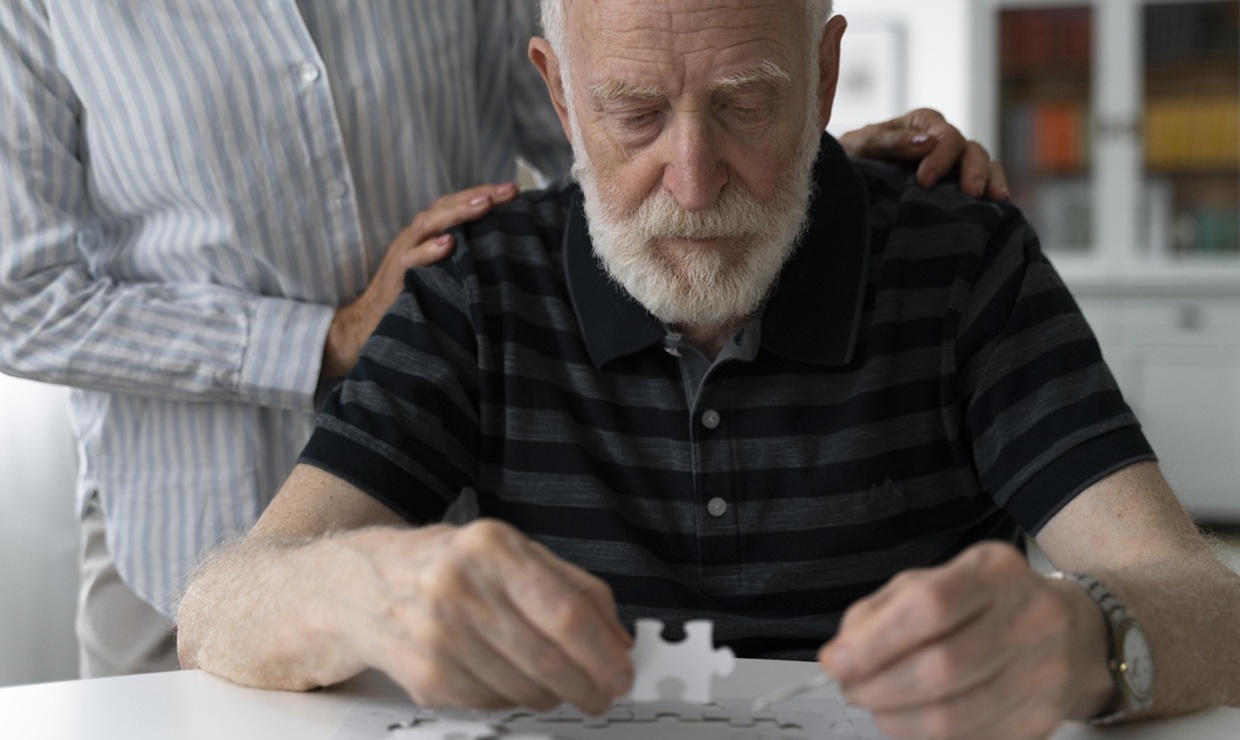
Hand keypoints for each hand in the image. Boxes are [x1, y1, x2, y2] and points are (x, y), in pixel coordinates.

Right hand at [322, 182, 520, 377]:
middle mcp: (415, 238)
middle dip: (479, 196)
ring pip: (429, 225)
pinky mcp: (394, 278)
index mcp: (427, 235)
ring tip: (484, 204)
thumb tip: (502, 253)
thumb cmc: (411, 298)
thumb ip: (461, 259)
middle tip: (510, 190)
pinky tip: (448, 244)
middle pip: (447, 207)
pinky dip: (428, 250)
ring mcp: (403, 255)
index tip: (516, 190)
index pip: (456, 206)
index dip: (484, 195)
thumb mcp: (439, 273)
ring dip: (458, 213)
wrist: (367, 326)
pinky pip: (411, 260)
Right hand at [343, 520, 633, 713]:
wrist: (365, 587)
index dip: (603, 651)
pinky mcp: (427, 677)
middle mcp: (460, 589)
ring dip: (554, 695)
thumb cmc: (449, 566)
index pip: (565, 611)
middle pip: (548, 658)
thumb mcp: (512, 552)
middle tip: (604, 693)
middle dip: (589, 685)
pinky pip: (494, 703)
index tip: (622, 670)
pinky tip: (510, 678)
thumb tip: (618, 639)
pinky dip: (514, 698)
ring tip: (560, 685)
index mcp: (491, 548)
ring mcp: (439, 637)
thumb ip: (572, 586)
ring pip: (524, 689)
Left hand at [818, 542, 1111, 739]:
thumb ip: (879, 612)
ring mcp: (1045, 673)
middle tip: (851, 689)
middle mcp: (1030, 618)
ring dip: (898, 720)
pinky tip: (910, 721)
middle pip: (942, 668)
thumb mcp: (932, 582)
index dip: (876, 641)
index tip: (836, 662)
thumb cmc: (983, 603)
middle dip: (880, 687)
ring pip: (956, 716)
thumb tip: (839, 657)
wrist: (1070, 631)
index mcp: (995, 572)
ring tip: (875, 707)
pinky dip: (926, 737)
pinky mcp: (1043, 718)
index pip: (930, 606)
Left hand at [838, 108, 1009, 200]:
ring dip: (991, 181)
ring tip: (998, 201)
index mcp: (923, 124)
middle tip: (972, 193)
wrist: (846, 180)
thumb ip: (890, 141)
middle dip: (974, 170)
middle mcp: (943, 141)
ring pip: (983, 166)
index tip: (925, 182)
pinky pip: (982, 187)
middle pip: (970, 150)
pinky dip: (991, 195)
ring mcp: (953, 164)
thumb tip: (927, 141)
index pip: (944, 135)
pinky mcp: (955, 187)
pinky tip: (998, 210)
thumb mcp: (861, 145)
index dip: (941, 156)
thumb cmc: (852, 157)